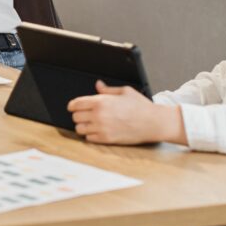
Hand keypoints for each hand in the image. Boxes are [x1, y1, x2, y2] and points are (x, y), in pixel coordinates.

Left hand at [67, 81, 186, 144]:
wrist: (153, 122)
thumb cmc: (141, 106)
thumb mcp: (125, 92)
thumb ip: (108, 90)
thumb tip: (97, 85)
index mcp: (101, 102)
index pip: (76, 104)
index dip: (72, 105)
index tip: (72, 107)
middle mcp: (98, 115)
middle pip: (75, 117)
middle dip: (79, 115)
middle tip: (85, 115)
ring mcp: (102, 128)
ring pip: (79, 129)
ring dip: (83, 126)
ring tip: (90, 124)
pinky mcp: (106, 139)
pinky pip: (89, 139)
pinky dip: (90, 135)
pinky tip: (97, 131)